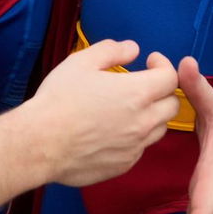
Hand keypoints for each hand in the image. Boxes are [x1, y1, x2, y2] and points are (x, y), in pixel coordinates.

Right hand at [22, 40, 178, 186]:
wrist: (40, 144)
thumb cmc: (58, 100)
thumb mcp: (82, 62)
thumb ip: (112, 50)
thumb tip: (133, 49)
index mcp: (136, 93)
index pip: (171, 78)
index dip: (163, 65)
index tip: (150, 60)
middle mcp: (142, 122)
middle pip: (173, 105)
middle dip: (163, 90)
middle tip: (144, 84)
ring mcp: (134, 147)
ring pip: (160, 129)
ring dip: (152, 115)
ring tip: (130, 107)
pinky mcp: (124, 165)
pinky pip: (141, 148)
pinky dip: (136, 136)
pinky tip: (115, 130)